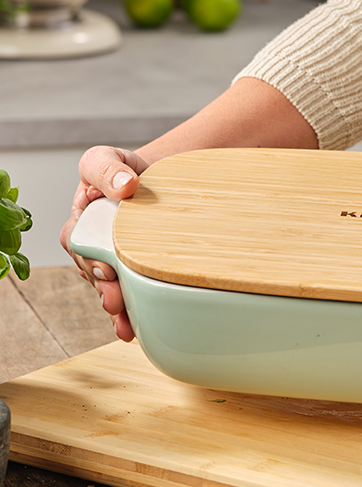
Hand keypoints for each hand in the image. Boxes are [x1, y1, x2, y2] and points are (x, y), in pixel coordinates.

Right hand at [60, 146, 150, 341]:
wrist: (159, 179)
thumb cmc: (126, 170)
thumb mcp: (109, 159)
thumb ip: (109, 169)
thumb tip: (125, 185)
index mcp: (80, 219)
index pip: (77, 242)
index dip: (88, 259)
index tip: (106, 270)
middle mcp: (92, 243)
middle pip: (93, 272)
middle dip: (104, 290)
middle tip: (115, 301)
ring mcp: (113, 259)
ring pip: (110, 287)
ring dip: (117, 308)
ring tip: (126, 325)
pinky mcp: (135, 269)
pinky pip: (130, 292)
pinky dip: (133, 310)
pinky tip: (136, 327)